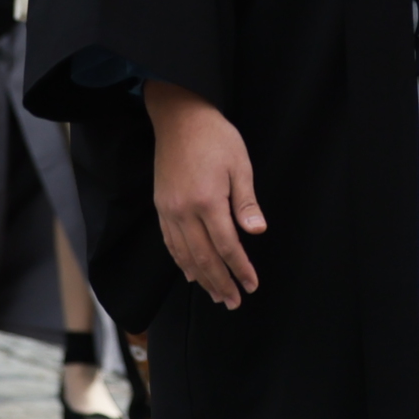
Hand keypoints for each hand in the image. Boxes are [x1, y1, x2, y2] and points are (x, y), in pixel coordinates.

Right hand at [147, 80, 265, 308]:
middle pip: (204, 257)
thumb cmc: (215, 136)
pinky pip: (170, 242)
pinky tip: (190, 274)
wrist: (179, 117)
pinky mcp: (161, 206)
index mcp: (207, 201)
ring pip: (184, 255)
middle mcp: (184, 211)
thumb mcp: (240, 164)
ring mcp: (169, 210)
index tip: (251, 285)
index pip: (227, 245)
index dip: (240, 268)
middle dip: (221, 282)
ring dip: (201, 278)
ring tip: (216, 296)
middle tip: (234, 301)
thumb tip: (256, 231)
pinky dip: (181, 262)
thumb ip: (246, 201)